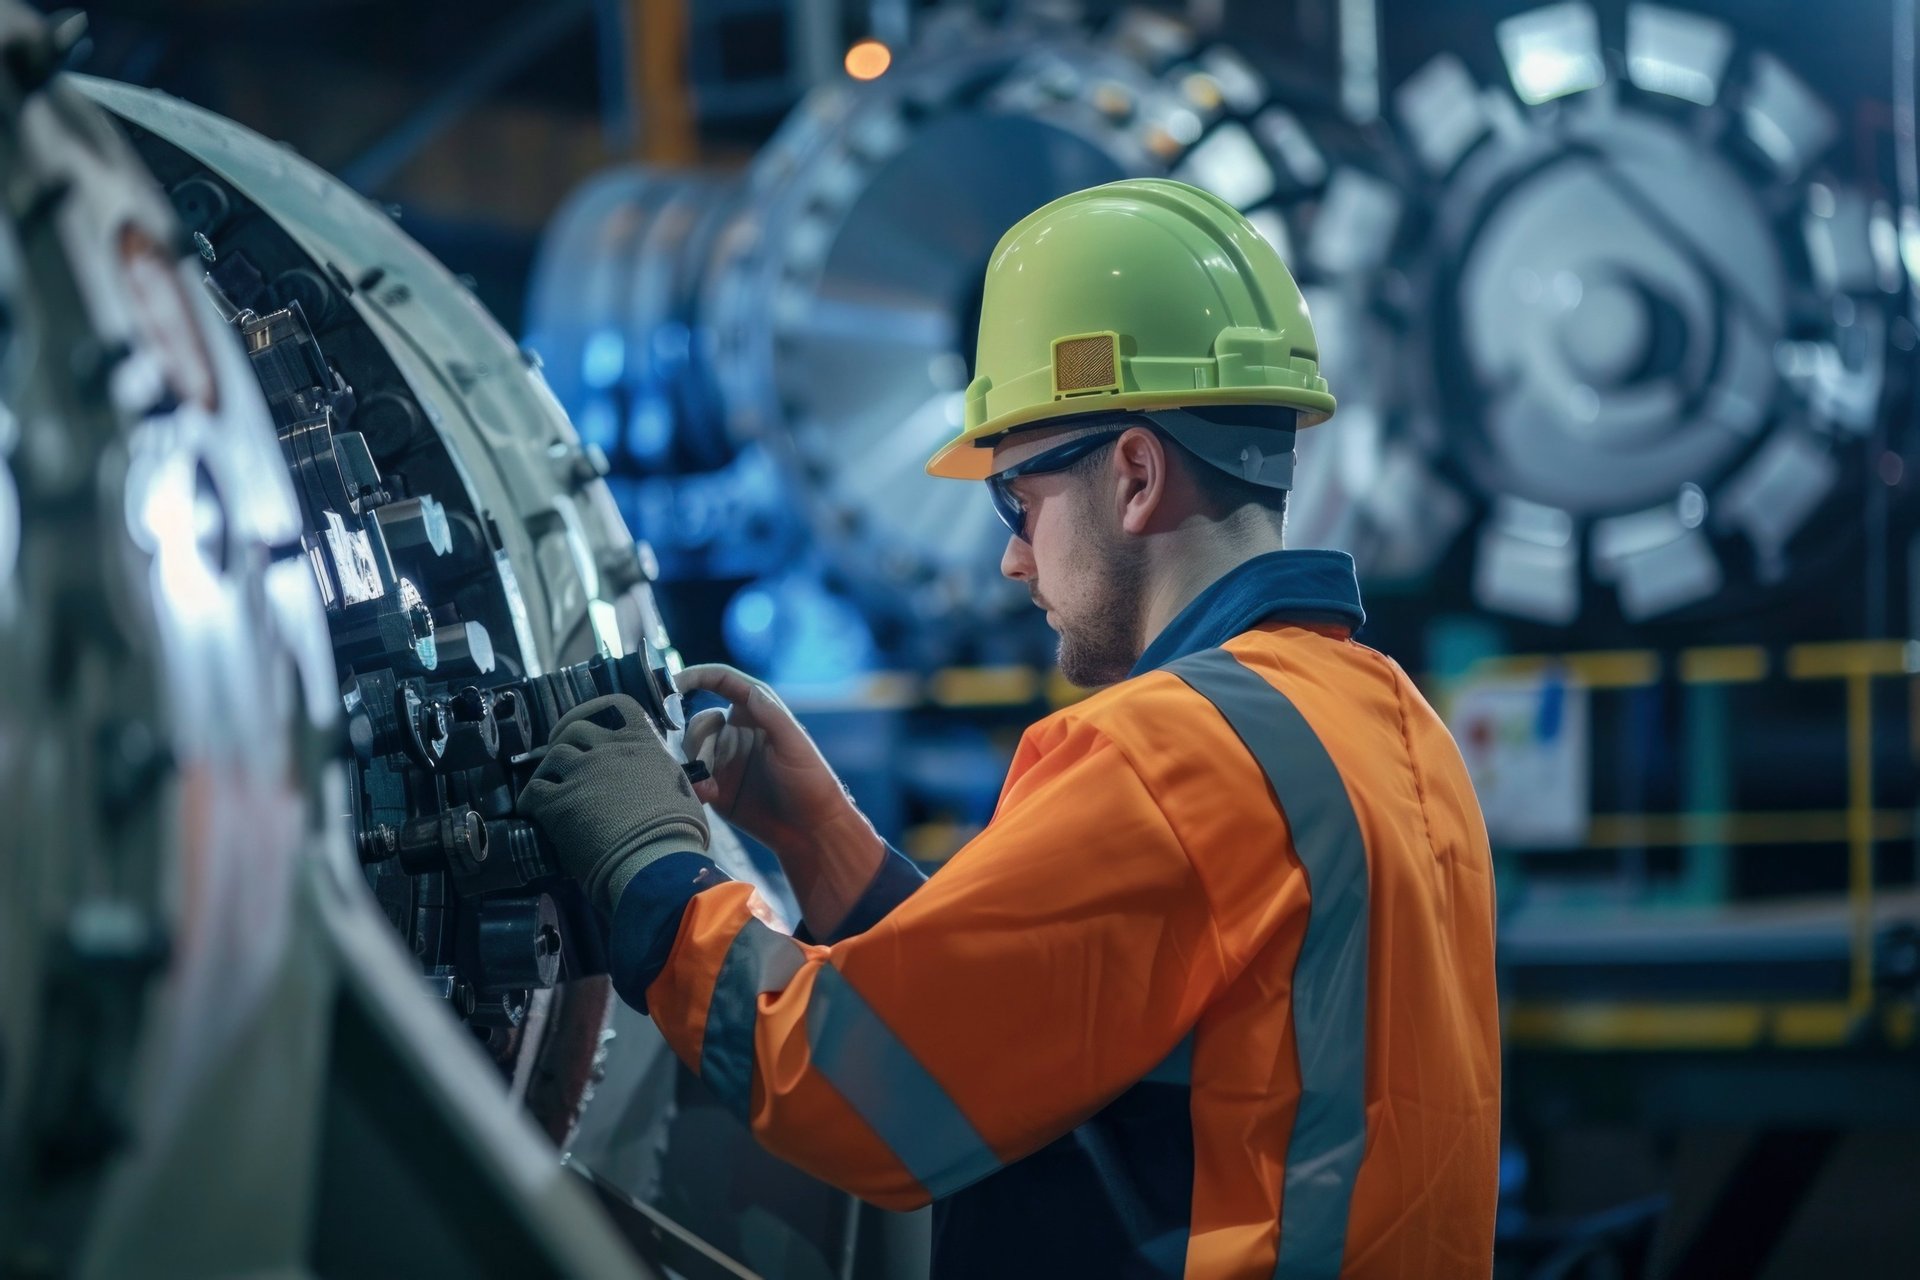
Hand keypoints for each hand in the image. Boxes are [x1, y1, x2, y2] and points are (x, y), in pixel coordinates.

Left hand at [517, 694, 708, 911]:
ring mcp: (582, 772)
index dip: (596, 711)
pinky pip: (534, 791)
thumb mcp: (682, 792)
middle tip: (563, 760)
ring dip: (549, 771)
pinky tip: (534, 812)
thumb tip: (669, 785)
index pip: (616, 706)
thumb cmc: (679, 831)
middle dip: (565, 740)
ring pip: (553, 756)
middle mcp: (609, 749)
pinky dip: (531, 800)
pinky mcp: (559, 802)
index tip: (588, 724)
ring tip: (550, 788)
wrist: (655, 860)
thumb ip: (664, 778)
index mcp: (643, 744)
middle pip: (575, 729)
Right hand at [675, 664, 882, 920]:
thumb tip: (750, 691)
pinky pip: (692, 779)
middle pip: (699, 721)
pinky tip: (709, 796)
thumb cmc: (811, 783)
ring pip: (690, 749)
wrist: (809, 831)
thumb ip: (771, 716)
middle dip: (696, 736)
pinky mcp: (716, 788)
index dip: (697, 676)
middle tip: (704, 758)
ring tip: (711, 784)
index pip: (723, 682)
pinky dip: (694, 785)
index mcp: (757, 713)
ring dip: (694, 763)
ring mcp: (725, 760)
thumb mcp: (795, 746)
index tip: (673, 683)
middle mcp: (737, 733)